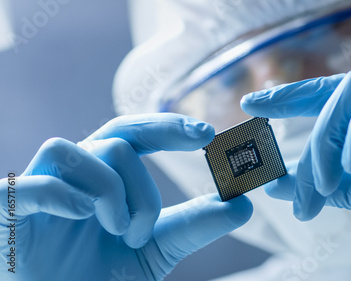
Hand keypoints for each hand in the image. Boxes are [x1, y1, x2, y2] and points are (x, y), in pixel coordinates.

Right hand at [0, 113, 252, 280]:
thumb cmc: (100, 275)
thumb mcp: (156, 248)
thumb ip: (194, 225)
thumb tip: (243, 203)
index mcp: (104, 176)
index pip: (135, 132)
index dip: (168, 125)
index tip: (206, 134)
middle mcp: (73, 175)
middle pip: (115, 140)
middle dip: (143, 184)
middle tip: (148, 228)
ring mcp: (37, 190)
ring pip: (74, 151)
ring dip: (108, 191)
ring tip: (118, 232)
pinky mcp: (7, 215)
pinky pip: (28, 185)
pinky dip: (62, 195)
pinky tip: (82, 217)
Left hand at [241, 70, 350, 278]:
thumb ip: (328, 183)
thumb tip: (277, 182)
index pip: (336, 95)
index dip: (293, 97)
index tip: (254, 106)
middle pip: (337, 92)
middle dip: (298, 120)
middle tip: (272, 161)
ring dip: (325, 140)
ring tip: (319, 185)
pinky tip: (349, 165)